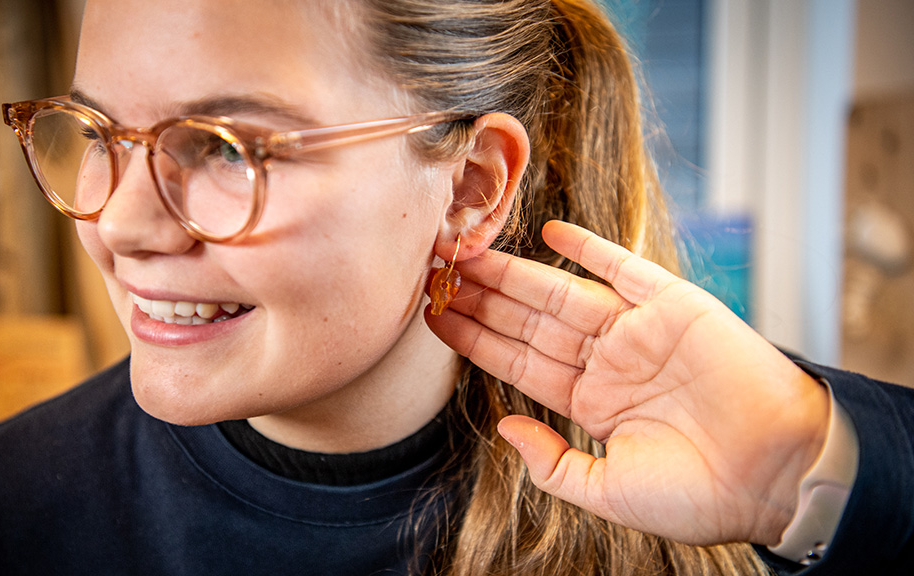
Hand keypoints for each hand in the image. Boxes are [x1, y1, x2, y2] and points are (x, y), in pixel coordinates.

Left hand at [425, 220, 829, 545]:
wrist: (778, 476)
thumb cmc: (700, 496)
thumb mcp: (609, 493)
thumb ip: (553, 463)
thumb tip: (505, 428)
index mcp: (592, 402)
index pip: (518, 361)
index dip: (475, 338)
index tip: (435, 316)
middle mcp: (609, 361)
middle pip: (530, 321)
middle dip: (482, 298)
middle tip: (436, 272)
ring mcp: (639, 331)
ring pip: (562, 293)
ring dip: (514, 272)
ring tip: (467, 253)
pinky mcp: (675, 305)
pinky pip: (625, 268)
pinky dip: (590, 248)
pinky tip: (550, 233)